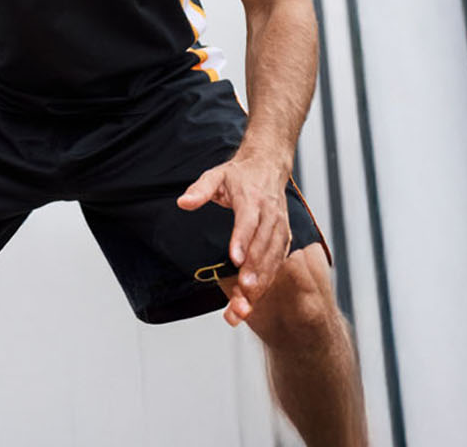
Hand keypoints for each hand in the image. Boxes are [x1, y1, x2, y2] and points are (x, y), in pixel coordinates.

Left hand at [178, 154, 290, 326]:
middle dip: (255, 268)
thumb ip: (199, 190)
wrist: (268, 166)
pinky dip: (269, 278)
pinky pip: (278, 259)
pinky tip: (258, 294)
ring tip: (249, 298)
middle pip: (264, 244)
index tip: (235, 260)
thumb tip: (183, 202)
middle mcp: (270, 214)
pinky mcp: (283, 236)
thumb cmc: (239, 175)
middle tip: (244, 289)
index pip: (248, 222)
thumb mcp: (215, 175)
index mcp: (252, 199)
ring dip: (264, 278)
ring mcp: (279, 226)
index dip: (243, 241)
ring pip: (274, 256)